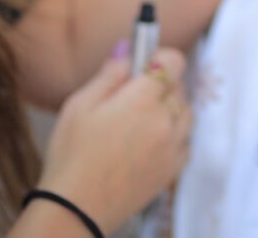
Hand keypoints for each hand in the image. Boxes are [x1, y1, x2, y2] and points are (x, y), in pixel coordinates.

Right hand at [35, 48, 191, 234]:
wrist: (75, 209)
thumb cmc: (71, 155)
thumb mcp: (79, 105)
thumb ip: (109, 74)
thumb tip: (128, 48)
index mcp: (141, 101)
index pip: (173, 62)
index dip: (160, 57)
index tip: (145, 62)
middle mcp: (165, 121)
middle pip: (178, 86)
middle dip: (160, 83)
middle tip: (132, 95)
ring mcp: (173, 147)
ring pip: (186, 112)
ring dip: (170, 107)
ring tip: (139, 120)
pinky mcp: (174, 169)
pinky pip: (186, 140)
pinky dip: (174, 134)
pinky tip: (149, 141)